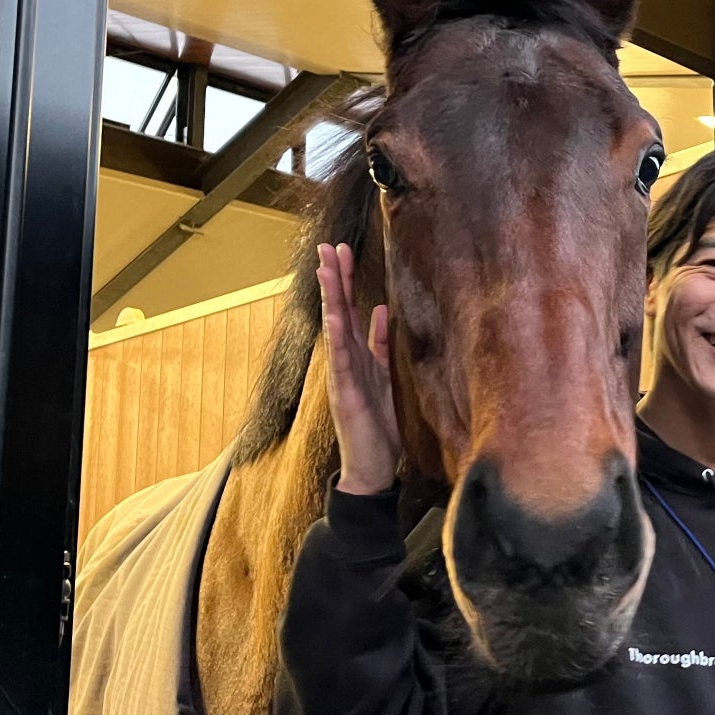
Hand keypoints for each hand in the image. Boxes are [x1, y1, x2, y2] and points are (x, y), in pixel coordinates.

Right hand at [316, 243, 399, 495]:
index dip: (346, 280)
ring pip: (334, 329)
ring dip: (331, 298)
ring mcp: (342, 375)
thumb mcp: (388, 377)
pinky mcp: (345, 393)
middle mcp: (346, 360)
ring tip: (326, 269)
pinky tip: (334, 317)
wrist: (374, 468)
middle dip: (334, 278)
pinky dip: (336, 338)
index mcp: (359, 355)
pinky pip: (340, 361)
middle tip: (329, 246)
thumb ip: (382, 345)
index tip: (343, 250)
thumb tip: (382, 310)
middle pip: (338, 311)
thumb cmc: (382, 425)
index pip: (350, 309)